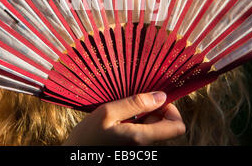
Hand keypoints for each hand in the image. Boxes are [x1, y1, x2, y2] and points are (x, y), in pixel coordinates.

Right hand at [62, 91, 185, 145]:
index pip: (177, 127)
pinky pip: (143, 132)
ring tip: (124, 110)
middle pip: (166, 126)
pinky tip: (120, 118)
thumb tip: (161, 96)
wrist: (74, 155)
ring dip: (144, 116)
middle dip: (155, 111)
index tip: (154, 99)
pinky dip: (137, 122)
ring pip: (154, 128)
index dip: (171, 110)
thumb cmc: (86, 136)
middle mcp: (144, 147)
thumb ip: (136, 104)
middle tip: (134, 101)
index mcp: (141, 138)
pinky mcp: (132, 147)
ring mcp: (138, 148)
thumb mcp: (108, 113)